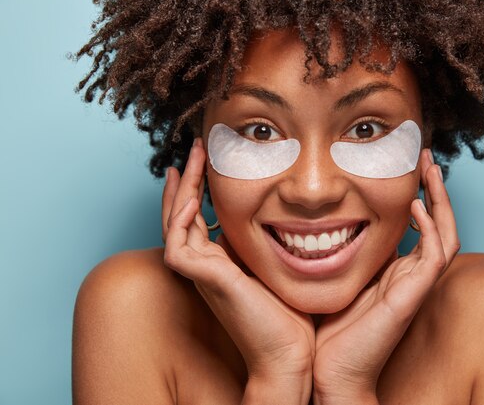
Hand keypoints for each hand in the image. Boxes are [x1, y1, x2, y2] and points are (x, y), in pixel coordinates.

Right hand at [162, 138, 314, 403]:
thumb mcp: (277, 266)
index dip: (198, 190)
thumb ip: (269, 244)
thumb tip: (284, 214)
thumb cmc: (290, 314)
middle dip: (185, 180)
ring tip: (189, 156)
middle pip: (182, 214)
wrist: (290, 353)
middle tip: (193, 147)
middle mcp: (206, 266)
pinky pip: (177, 243)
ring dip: (180, 187)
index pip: (199, 219)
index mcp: (221, 263)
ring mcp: (200, 273)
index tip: (206, 161)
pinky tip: (189, 193)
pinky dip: (179, 216)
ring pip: (175, 222)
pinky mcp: (202, 279)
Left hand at [312, 149, 459, 403]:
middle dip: (434, 187)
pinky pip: (435, 256)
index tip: (402, 162)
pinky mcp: (413, 296)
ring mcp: (413, 284)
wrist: (329, 371)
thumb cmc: (326, 327)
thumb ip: (334, 249)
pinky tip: (416, 206)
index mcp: (392, 269)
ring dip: (441, 199)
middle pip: (437, 222)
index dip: (416, 191)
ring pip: (445, 233)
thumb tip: (312, 216)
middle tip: (425, 155)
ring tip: (431, 168)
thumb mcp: (330, 274)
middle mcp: (408, 273)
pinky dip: (430, 228)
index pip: (416, 223)